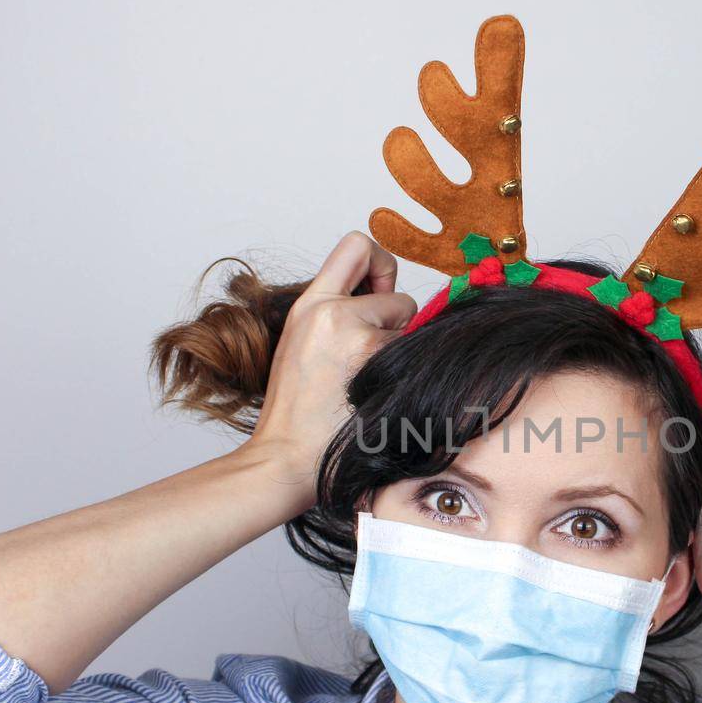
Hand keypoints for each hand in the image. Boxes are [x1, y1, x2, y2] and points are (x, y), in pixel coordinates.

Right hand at [241, 231, 416, 477]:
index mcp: (309, 304)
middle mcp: (331, 311)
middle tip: (374, 347)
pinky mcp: (379, 361)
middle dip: (395, 312)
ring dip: (398, 348)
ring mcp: (357, 336)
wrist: (286, 457)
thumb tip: (381, 296)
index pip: (356, 245)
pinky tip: (378, 394)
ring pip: (409, 322)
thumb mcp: (301, 344)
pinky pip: (414, 352)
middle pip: (395, 285)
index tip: (378, 289)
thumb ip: (335, 314)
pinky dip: (405, 371)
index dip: (379, 262)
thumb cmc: (298, 411)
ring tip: (368, 380)